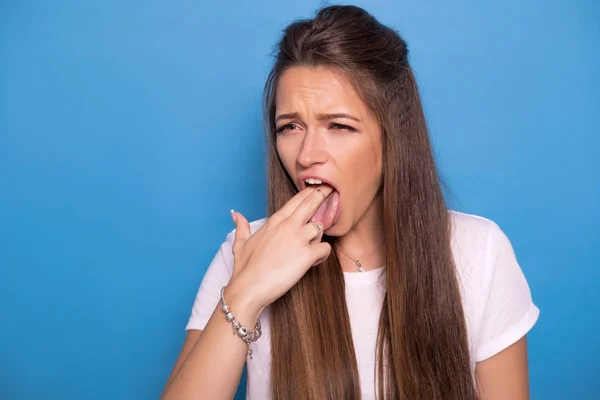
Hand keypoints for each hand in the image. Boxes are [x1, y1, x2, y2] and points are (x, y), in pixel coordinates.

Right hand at [227, 185, 333, 310]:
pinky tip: (315, 260)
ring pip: (320, 227)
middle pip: (311, 203)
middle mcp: (288, 226)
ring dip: (319, 236)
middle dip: (322, 195)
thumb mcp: (240, 243)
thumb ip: (241, 226)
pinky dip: (323, 254)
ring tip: (312, 246)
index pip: (295, 200)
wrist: (248, 288)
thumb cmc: (245, 268)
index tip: (316, 187)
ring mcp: (298, 239)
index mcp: (274, 222)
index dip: (308, 192)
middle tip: (331, 191)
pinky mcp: (306, 255)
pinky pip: (325, 248)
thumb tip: (236, 214)